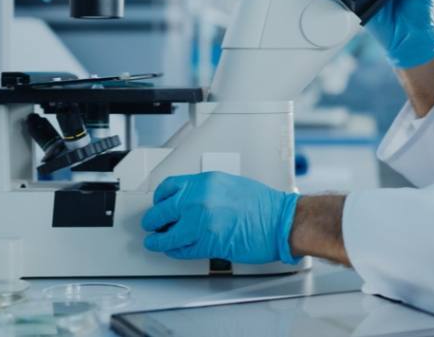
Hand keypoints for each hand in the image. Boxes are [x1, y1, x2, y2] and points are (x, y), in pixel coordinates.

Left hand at [141, 172, 300, 264]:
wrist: (280, 222)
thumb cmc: (264, 205)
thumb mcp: (230, 185)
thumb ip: (206, 191)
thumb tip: (188, 201)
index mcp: (206, 182)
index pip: (169, 188)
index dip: (160, 199)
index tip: (159, 204)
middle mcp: (200, 199)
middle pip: (161, 211)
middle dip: (153, 221)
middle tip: (152, 225)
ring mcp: (201, 222)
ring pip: (166, 235)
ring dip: (158, 240)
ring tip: (155, 242)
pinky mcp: (207, 243)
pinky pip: (180, 249)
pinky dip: (174, 251)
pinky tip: (174, 249)